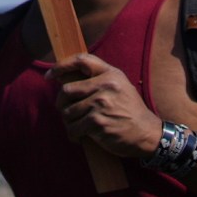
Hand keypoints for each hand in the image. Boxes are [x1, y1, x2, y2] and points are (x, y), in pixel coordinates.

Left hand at [46, 53, 162, 160]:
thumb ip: (98, 79)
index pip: (81, 60)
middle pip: (66, 90)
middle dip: (62, 103)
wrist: (146, 133)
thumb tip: (64, 78)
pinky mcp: (97, 122)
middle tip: (67, 112)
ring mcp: (101, 104)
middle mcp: (106, 86)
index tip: (50, 75)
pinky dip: (73, 134)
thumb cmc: (129, 110)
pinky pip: (73, 128)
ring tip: (79, 126)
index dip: (61, 66)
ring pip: (67, 112)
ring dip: (69, 122)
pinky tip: (80, 136)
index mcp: (111, 74)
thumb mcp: (119, 87)